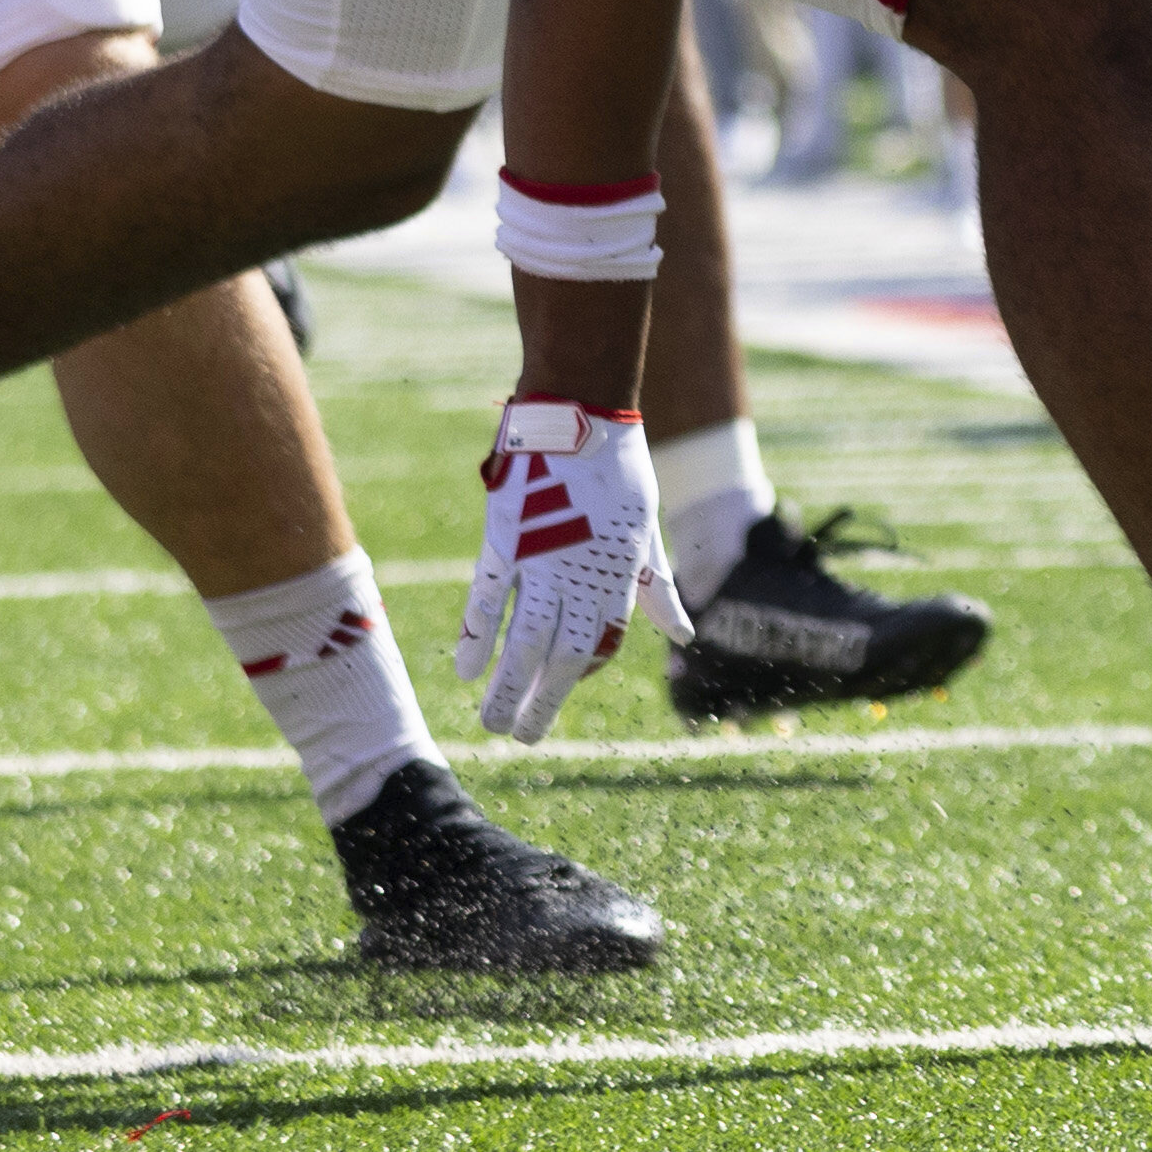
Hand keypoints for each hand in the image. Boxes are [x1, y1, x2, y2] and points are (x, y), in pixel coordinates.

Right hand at [448, 396, 688, 739]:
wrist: (578, 415)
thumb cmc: (618, 471)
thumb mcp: (646, 531)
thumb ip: (657, 589)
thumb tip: (686, 635)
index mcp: (621, 572)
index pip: (604, 643)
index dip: (586, 671)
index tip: (569, 685)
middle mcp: (582, 573)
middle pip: (561, 654)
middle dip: (542, 701)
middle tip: (523, 736)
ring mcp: (541, 558)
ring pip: (522, 638)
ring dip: (506, 685)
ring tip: (491, 722)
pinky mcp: (504, 539)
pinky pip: (486, 597)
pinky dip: (475, 633)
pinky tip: (464, 669)